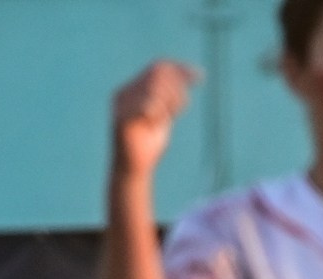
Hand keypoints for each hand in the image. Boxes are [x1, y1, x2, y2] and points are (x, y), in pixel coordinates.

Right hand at [111, 60, 201, 181]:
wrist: (135, 167)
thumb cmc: (150, 142)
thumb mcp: (166, 113)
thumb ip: (173, 95)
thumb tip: (194, 74)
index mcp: (133, 87)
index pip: (159, 66)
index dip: (180, 69)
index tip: (201, 76)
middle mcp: (124, 92)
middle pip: (159, 75)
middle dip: (176, 91)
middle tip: (177, 111)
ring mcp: (121, 104)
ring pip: (155, 89)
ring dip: (169, 104)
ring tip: (165, 118)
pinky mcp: (122, 119)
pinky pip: (148, 106)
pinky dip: (159, 114)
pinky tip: (154, 124)